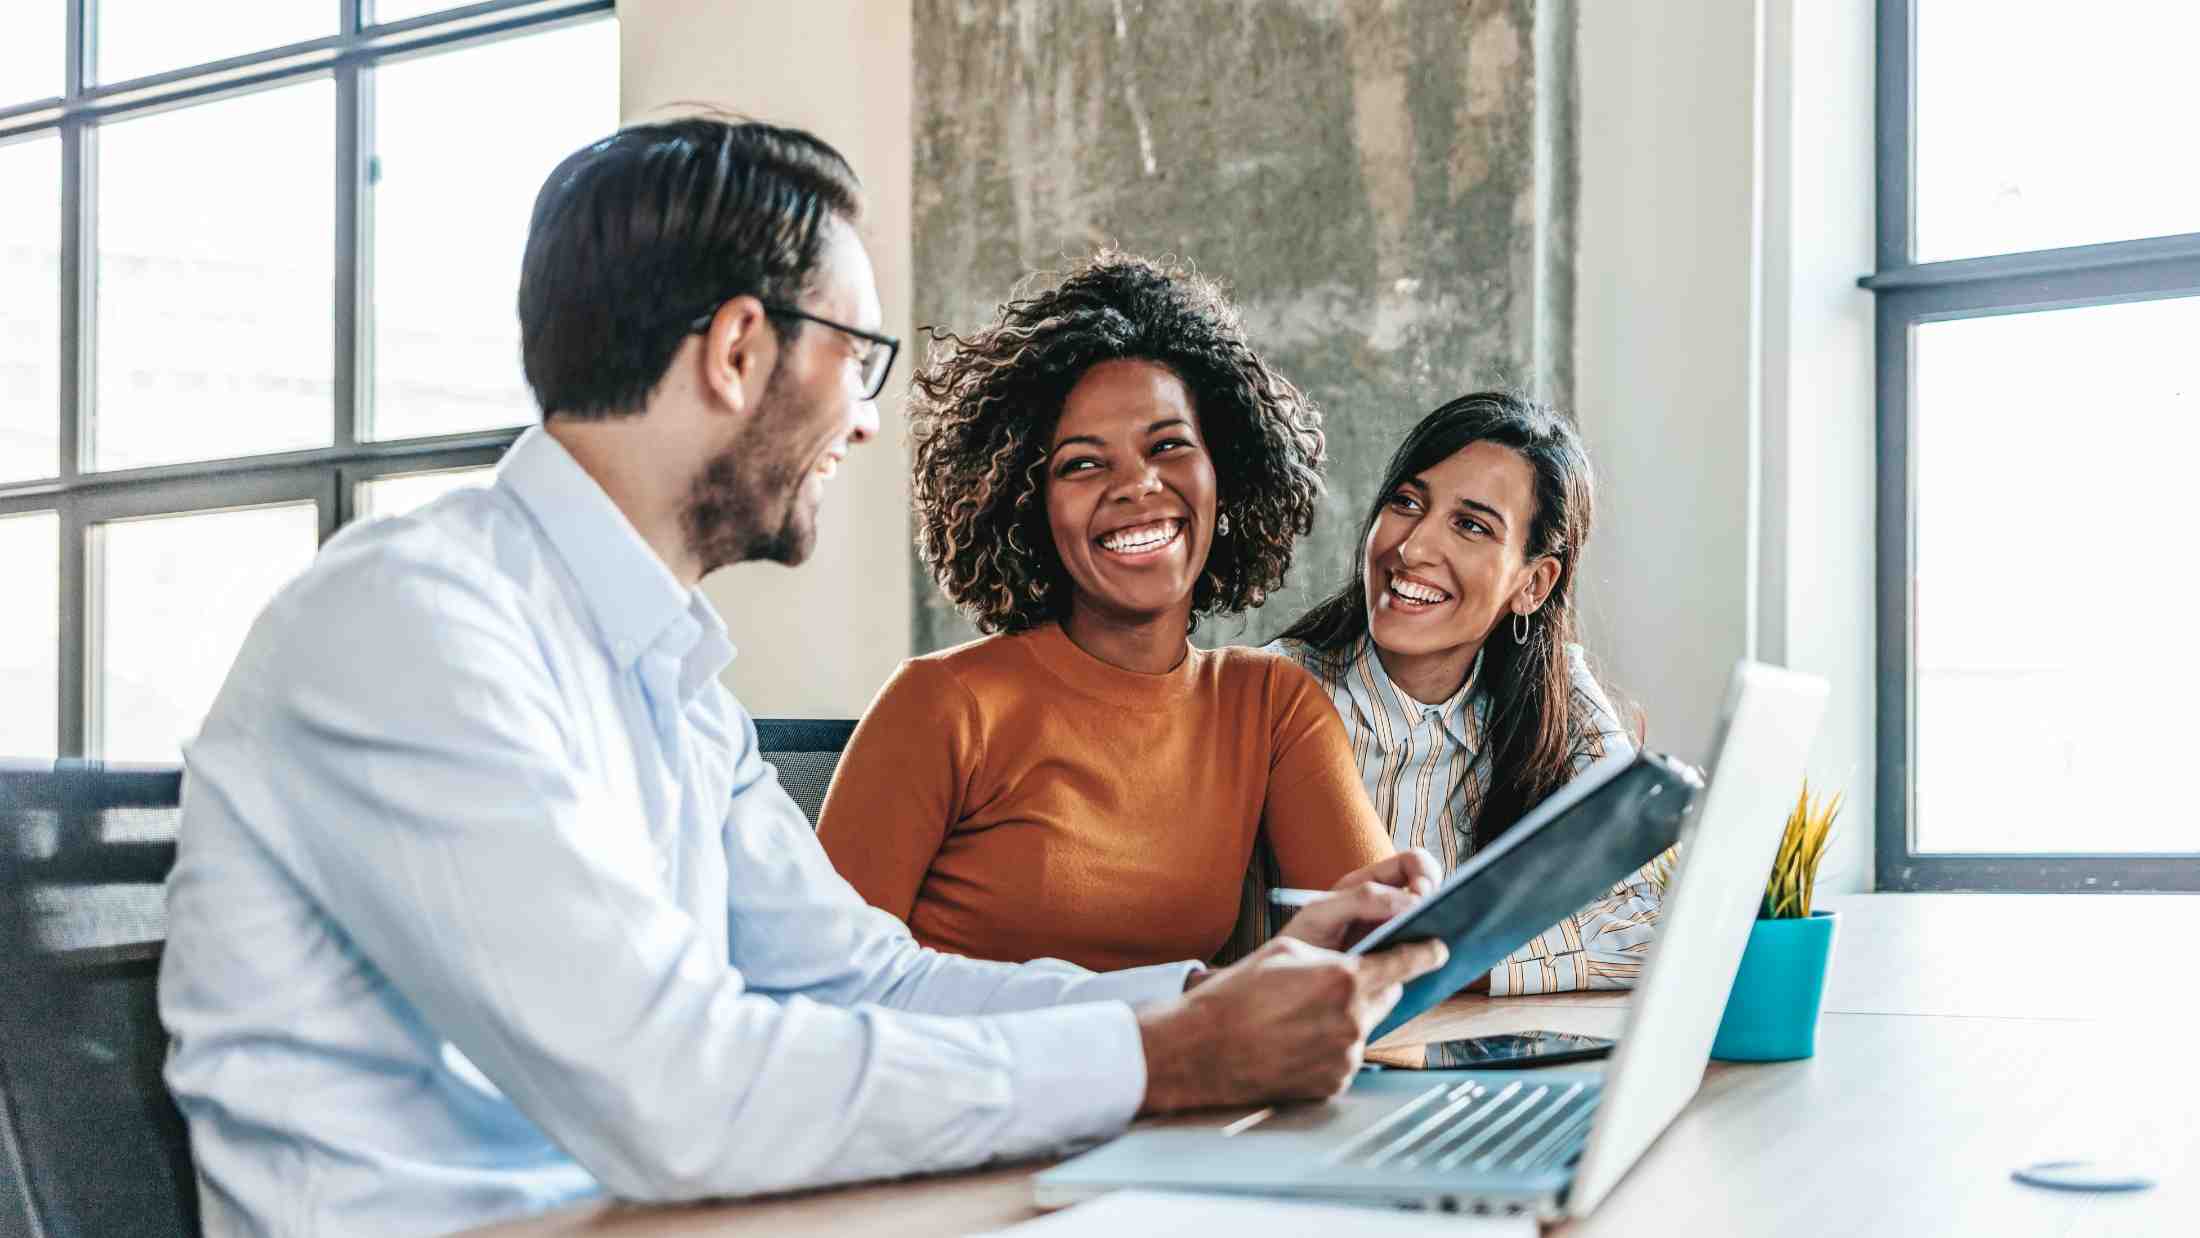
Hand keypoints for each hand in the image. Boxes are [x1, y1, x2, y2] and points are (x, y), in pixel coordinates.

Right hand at [1135, 934, 1447, 1113]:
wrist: (1202, 1051)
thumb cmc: (1236, 997)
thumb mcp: (1288, 950)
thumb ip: (1337, 951)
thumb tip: (1368, 957)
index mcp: (1345, 979)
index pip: (1407, 962)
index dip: (1426, 952)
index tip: (1439, 949)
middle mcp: (1353, 1021)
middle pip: (1388, 995)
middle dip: (1374, 985)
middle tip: (1337, 981)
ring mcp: (1346, 1056)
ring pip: (1365, 1026)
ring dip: (1347, 1016)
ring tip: (1301, 1014)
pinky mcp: (1334, 1082)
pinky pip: (1346, 1055)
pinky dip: (1332, 1045)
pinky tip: (1298, 1039)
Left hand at [1274, 848, 1440, 951]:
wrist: (1287, 983)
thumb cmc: (1299, 942)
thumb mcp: (1322, 913)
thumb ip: (1362, 898)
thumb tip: (1411, 901)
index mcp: (1369, 885)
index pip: (1412, 863)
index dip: (1426, 873)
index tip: (1424, 896)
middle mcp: (1385, 906)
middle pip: (1431, 890)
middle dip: (1439, 898)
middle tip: (1433, 918)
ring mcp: (1393, 933)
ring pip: (1430, 922)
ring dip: (1439, 927)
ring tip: (1439, 939)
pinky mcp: (1396, 961)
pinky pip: (1423, 953)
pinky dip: (1430, 954)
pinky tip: (1429, 961)